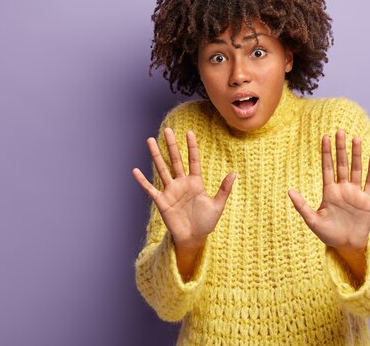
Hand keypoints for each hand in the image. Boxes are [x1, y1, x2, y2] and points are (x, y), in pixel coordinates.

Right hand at [132, 128, 235, 248]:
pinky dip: (142, 181)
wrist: (193, 238)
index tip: (189, 132)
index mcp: (196, 182)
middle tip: (167, 130)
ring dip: (156, 155)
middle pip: (175, 160)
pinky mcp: (162, 201)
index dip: (191, 147)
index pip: (193, 160)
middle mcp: (182, 183)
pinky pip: (150, 189)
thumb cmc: (206, 222)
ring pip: (162, 169)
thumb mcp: (217, 205)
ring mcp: (170, 191)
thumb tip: (234, 173)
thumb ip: (224, 189)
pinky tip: (135, 171)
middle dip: (171, 145)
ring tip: (149, 141)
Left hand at [288, 129, 369, 250]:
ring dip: (356, 154)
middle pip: (342, 164)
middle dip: (340, 148)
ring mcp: (356, 193)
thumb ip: (302, 206)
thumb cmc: (329, 234)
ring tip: (356, 139)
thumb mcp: (313, 221)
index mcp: (329, 191)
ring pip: (356, 169)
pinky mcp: (367, 201)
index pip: (327, 167)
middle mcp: (343, 189)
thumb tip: (289, 191)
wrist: (347, 246)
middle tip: (340, 131)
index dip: (326, 153)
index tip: (325, 137)